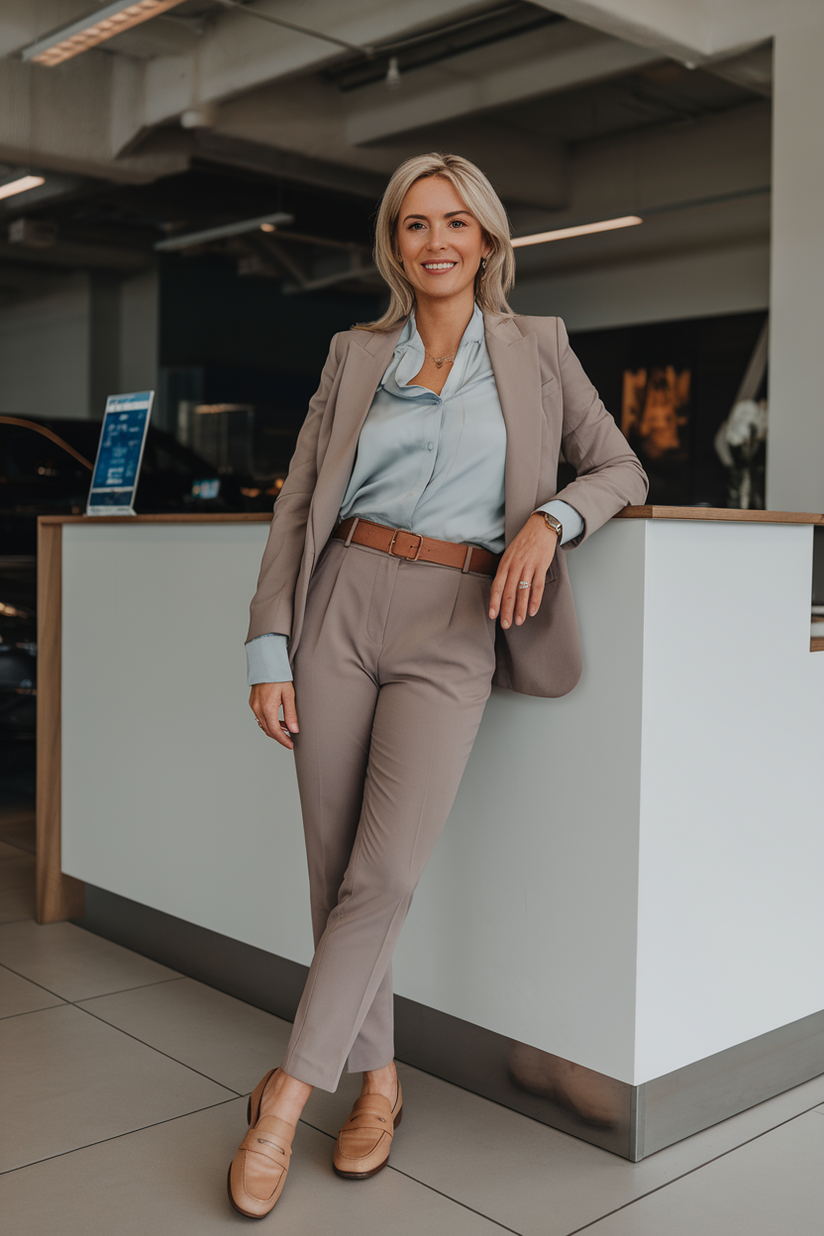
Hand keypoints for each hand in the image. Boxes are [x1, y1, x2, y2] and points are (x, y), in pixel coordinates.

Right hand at [250, 682, 298, 749]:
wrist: (266, 664)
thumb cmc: (279, 677)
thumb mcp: (289, 695)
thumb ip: (291, 714)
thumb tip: (294, 730)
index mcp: (268, 708)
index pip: (275, 731)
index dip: (283, 740)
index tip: (290, 745)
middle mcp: (258, 709)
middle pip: (268, 730)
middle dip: (279, 737)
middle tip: (290, 740)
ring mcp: (254, 706)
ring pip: (263, 724)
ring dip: (274, 730)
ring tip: (287, 729)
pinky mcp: (253, 703)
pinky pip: (260, 717)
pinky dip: (269, 722)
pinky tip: (278, 720)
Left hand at [489, 513, 558, 628]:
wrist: (540, 527)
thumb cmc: (523, 543)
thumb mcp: (509, 555)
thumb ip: (505, 571)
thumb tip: (500, 591)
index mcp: (505, 564)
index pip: (497, 586)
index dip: (494, 602)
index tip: (492, 615)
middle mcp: (515, 566)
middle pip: (509, 592)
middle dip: (506, 611)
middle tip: (506, 624)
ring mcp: (528, 566)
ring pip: (522, 592)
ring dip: (520, 609)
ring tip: (519, 621)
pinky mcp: (541, 565)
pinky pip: (537, 586)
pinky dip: (535, 600)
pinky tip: (532, 611)